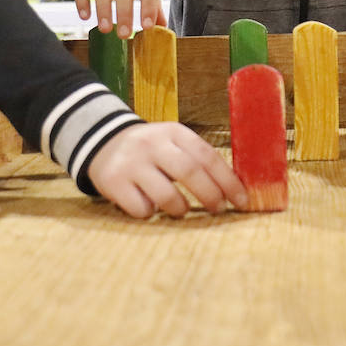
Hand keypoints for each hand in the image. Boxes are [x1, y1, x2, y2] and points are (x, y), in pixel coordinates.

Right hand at [87, 123, 248, 218]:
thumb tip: (234, 189)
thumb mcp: (173, 143)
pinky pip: (141, 208)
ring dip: (180, 209)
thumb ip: (197, 159)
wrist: (103, 141)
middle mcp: (152, 144)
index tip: (241, 200)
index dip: (228, 180)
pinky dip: (151, 212)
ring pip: (166, 195)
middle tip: (219, 209)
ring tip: (181, 210)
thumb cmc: (151, 150)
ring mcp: (131, 163)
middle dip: (210, 195)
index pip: (207, 155)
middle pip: (189, 171)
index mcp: (173, 132)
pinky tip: (150, 206)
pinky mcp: (113, 182)